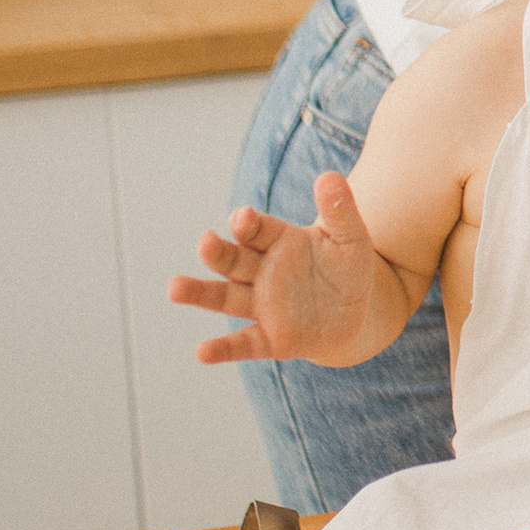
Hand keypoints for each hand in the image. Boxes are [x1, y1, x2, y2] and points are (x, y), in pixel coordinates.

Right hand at [169, 175, 376, 365]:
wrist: (356, 311)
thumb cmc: (347, 268)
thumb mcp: (351, 238)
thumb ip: (340, 210)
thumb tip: (330, 176)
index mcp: (278, 241)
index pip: (256, 229)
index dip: (247, 223)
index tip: (243, 217)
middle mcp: (261, 271)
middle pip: (233, 259)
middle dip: (218, 252)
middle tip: (206, 243)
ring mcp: (262, 305)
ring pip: (225, 298)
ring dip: (199, 293)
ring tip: (174, 288)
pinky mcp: (270, 339)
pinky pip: (244, 343)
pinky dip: (223, 349)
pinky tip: (202, 352)